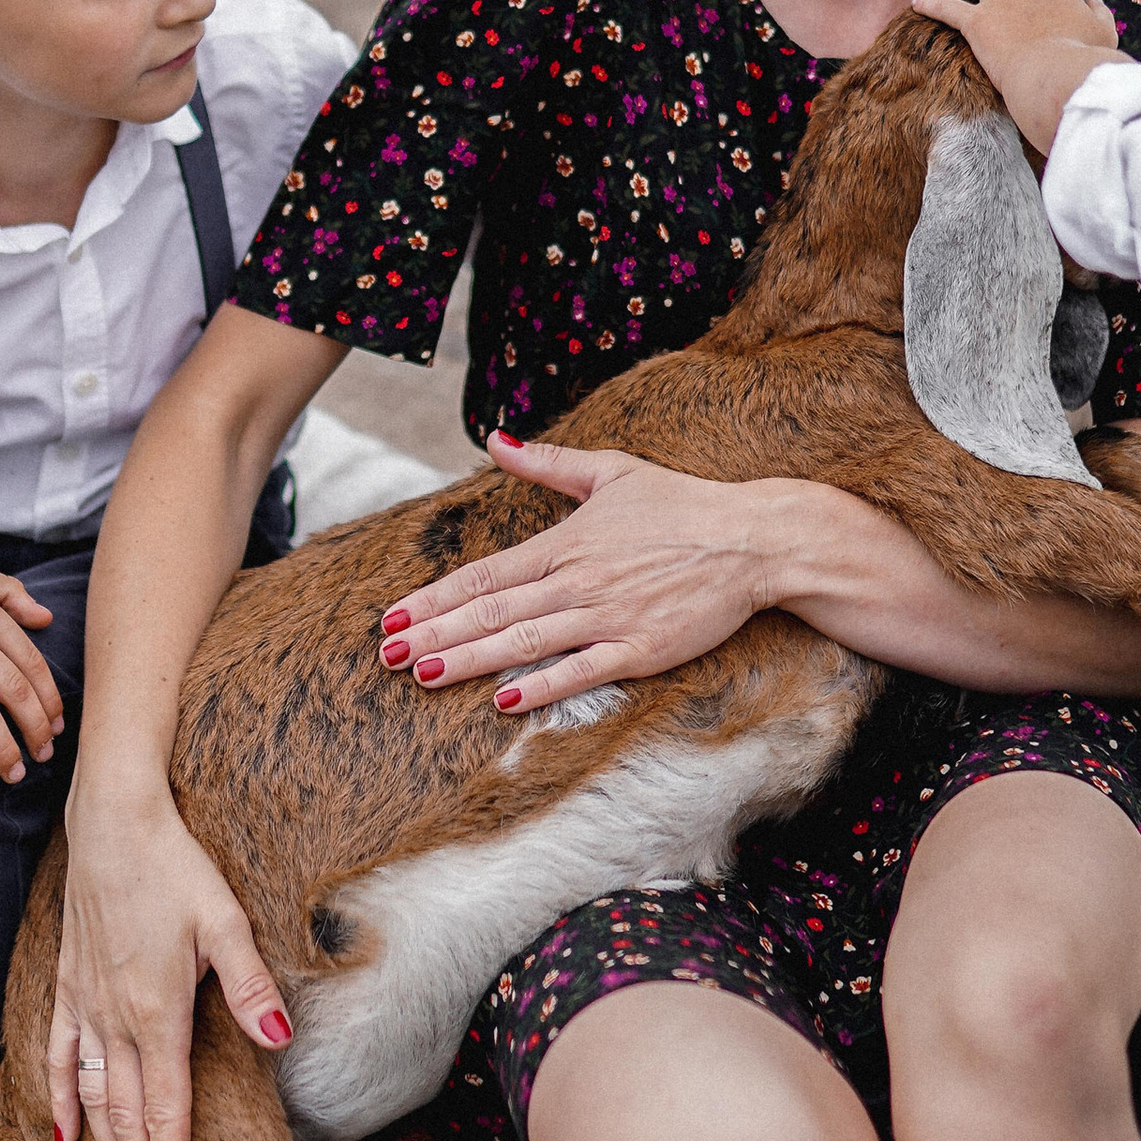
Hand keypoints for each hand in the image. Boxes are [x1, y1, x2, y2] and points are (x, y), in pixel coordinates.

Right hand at [49, 787, 293, 1140]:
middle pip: (127, 1115)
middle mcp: (116, 1019)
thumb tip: (278, 1042)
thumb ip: (251, 988)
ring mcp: (86, 1005)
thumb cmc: (175, 867)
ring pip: (92, 1096)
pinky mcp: (69, 985)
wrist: (113, 822)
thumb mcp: (226, 922)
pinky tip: (64, 1133)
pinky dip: (60, 1098)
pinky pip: (58, 1055)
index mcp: (157, 1012)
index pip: (165, 1108)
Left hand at [378, 436, 773, 710]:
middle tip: (388, 655)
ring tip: (425, 675)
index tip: (394, 616)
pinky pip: (581, 671)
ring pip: (524, 643)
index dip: (435, 597)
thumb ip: (547, 462)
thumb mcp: (611, 471)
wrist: (752, 540)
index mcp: (565, 543)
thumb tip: (493, 439)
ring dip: (470, 661)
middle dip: (435, 635)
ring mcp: (607, 617)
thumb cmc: (682, 506)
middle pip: (491, 613)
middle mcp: (577, 582)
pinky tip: (505, 701)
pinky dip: (542, 686)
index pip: (484, 575)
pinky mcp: (640, 648)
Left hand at [912, 0, 1122, 157]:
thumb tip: (1094, 1)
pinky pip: (947, 9)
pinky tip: (915, 3)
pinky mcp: (976, 23)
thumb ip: (1099, 15)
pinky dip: (930, 5)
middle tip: (1017, 1)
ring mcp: (1001, 2)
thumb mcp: (1105, 36)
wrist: (1054, 75)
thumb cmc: (1085, 62)